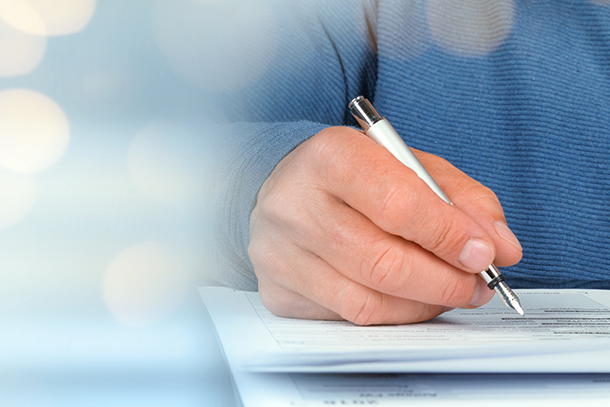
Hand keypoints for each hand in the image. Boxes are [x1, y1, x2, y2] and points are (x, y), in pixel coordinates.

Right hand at [249, 126, 521, 324]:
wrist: (290, 188)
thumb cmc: (354, 175)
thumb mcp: (410, 164)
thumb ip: (461, 198)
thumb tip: (501, 247)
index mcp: (331, 157)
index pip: (398, 205)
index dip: (450, 236)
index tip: (486, 253)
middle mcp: (295, 205)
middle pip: (384, 263)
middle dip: (445, 281)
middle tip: (477, 284)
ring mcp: (280, 253)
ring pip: (368, 302)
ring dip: (424, 305)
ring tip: (450, 291)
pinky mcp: (279, 290)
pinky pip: (348, 318)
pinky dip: (392, 315)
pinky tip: (409, 299)